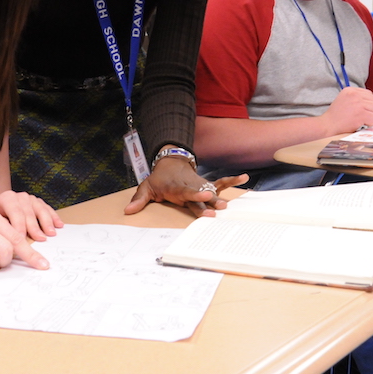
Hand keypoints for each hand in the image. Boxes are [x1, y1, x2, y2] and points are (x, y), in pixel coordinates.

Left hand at [0, 190, 63, 241]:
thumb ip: (1, 228)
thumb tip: (9, 240)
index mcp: (6, 198)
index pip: (15, 212)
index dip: (19, 226)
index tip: (22, 239)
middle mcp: (19, 196)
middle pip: (29, 211)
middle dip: (34, 227)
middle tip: (39, 239)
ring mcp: (30, 198)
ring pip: (40, 209)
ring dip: (47, 222)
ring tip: (51, 233)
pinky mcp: (38, 203)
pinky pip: (48, 209)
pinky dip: (54, 217)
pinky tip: (58, 225)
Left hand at [124, 156, 247, 216]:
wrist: (171, 162)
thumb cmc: (159, 178)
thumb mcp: (147, 187)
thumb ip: (139, 199)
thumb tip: (128, 211)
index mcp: (177, 188)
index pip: (187, 193)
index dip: (195, 196)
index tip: (205, 197)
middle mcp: (191, 187)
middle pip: (200, 196)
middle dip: (209, 202)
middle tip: (218, 209)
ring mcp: (199, 185)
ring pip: (211, 191)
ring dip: (219, 197)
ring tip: (228, 205)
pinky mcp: (206, 184)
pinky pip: (221, 182)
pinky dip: (232, 180)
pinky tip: (244, 177)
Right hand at [322, 87, 372, 133]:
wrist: (328, 124)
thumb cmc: (335, 115)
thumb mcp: (343, 99)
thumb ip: (355, 97)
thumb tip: (369, 101)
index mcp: (350, 90)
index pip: (369, 93)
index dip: (368, 103)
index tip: (363, 109)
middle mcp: (355, 95)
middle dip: (371, 109)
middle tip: (364, 115)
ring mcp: (359, 104)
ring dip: (371, 116)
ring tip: (362, 120)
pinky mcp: (361, 114)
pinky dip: (369, 123)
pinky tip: (361, 124)